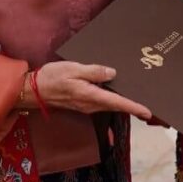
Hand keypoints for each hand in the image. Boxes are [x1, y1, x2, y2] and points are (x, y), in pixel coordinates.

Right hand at [30, 62, 151, 119]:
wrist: (34, 90)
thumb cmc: (52, 77)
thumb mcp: (73, 69)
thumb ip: (94, 71)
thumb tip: (113, 73)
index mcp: (91, 95)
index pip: (117, 102)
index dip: (134, 107)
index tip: (148, 112)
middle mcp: (91, 104)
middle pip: (117, 106)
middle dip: (133, 106)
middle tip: (149, 106)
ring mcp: (87, 106)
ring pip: (110, 105)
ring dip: (123, 102)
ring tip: (137, 96)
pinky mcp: (83, 104)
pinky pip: (102, 102)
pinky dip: (112, 99)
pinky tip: (116, 91)